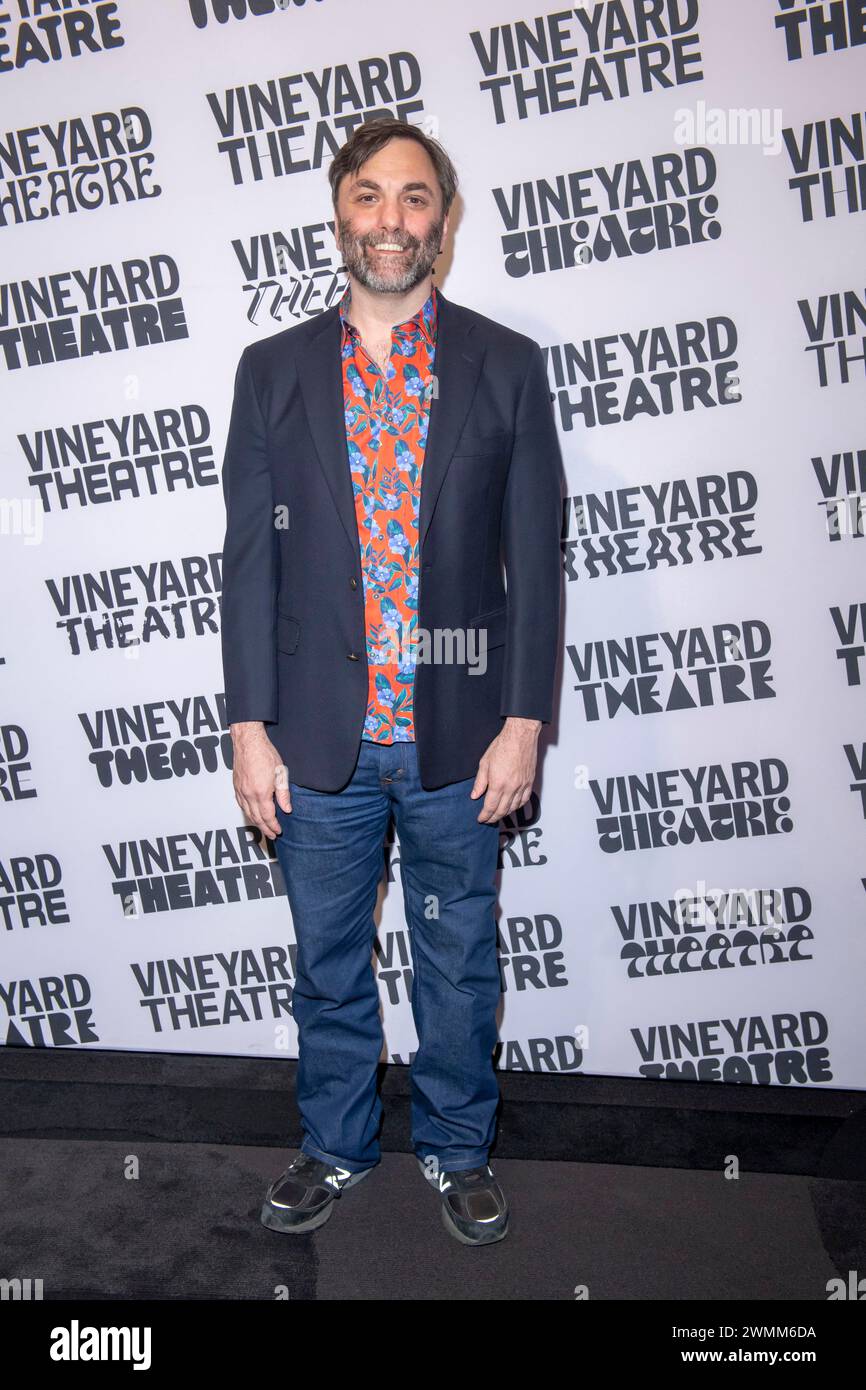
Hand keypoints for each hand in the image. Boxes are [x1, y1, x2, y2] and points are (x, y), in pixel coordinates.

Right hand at [230, 722, 291, 839]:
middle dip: (265, 828)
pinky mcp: (236, 786)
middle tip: (272, 835)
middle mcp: (248, 794)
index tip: (278, 831)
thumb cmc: (265, 754)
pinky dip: (247, 812)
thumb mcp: (281, 774)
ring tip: (263, 827)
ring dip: (256, 822)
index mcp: (261, 793)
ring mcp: (240, 791)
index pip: (268, 816)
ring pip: (247, 812)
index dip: (273, 826)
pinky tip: (251, 813)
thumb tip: (287, 809)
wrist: (248, 742)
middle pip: (256, 818)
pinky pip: (241, 804)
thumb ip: (284, 794)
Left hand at [470, 717, 540, 823]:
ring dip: (505, 813)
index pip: (490, 806)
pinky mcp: (530, 782)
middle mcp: (511, 787)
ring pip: (514, 807)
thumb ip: (480, 782)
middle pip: (502, 810)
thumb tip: (475, 795)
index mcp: (498, 783)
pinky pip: (524, 799)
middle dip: (493, 817)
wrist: (520, 736)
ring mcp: (522, 785)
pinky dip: (517, 806)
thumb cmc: (502, 746)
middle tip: (487, 819)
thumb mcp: (484, 763)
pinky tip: (512, 806)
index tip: (480, 818)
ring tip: (498, 814)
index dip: (484, 815)